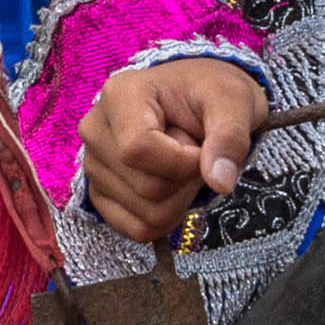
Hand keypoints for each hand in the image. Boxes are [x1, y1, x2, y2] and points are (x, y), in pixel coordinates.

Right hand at [79, 56, 263, 245]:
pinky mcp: (99, 194)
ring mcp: (92, 164)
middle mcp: (95, 129)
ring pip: (146, 214)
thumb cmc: (212, 95)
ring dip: (180, 197)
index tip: (204, 149)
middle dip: (186, 180)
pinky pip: (136, 230)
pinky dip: (166, 218)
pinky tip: (172, 185)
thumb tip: (220, 182)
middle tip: (194, 150)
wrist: (199, 101)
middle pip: (147, 188)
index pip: (137, 150)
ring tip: (181, 162)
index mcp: (119, 95)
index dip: (183, 163)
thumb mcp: (232, 103)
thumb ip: (229, 137)